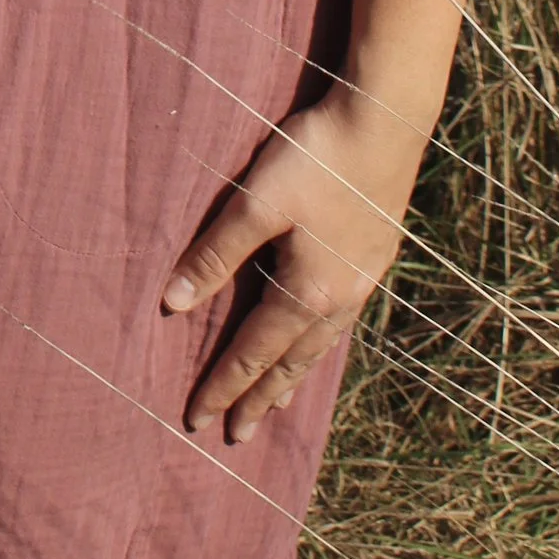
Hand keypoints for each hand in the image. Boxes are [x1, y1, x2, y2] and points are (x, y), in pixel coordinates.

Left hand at [161, 84, 432, 445]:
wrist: (386, 122)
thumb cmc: (315, 159)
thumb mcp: (254, 203)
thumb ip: (214, 255)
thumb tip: (171, 306)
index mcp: (306, 293)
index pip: (252, 354)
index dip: (223, 388)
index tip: (197, 421)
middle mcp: (339, 299)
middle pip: (289, 363)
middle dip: (259, 399)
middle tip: (237, 436)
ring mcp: (363, 280)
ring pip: (320, 346)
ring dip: (293, 378)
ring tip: (277, 405)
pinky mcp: (376, 257)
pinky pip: (341, 323)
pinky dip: (320, 345)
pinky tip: (318, 339)